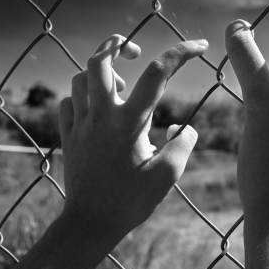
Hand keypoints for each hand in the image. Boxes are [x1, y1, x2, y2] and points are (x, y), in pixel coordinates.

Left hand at [58, 35, 207, 239]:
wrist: (90, 223)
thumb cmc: (131, 202)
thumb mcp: (169, 174)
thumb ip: (184, 143)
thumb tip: (184, 127)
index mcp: (130, 122)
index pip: (158, 73)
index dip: (181, 53)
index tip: (199, 46)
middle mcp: (102, 116)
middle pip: (99, 61)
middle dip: (117, 44)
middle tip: (135, 51)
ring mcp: (81, 124)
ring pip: (80, 79)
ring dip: (101, 73)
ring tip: (122, 87)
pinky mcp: (68, 136)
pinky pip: (69, 102)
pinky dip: (83, 96)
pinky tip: (98, 109)